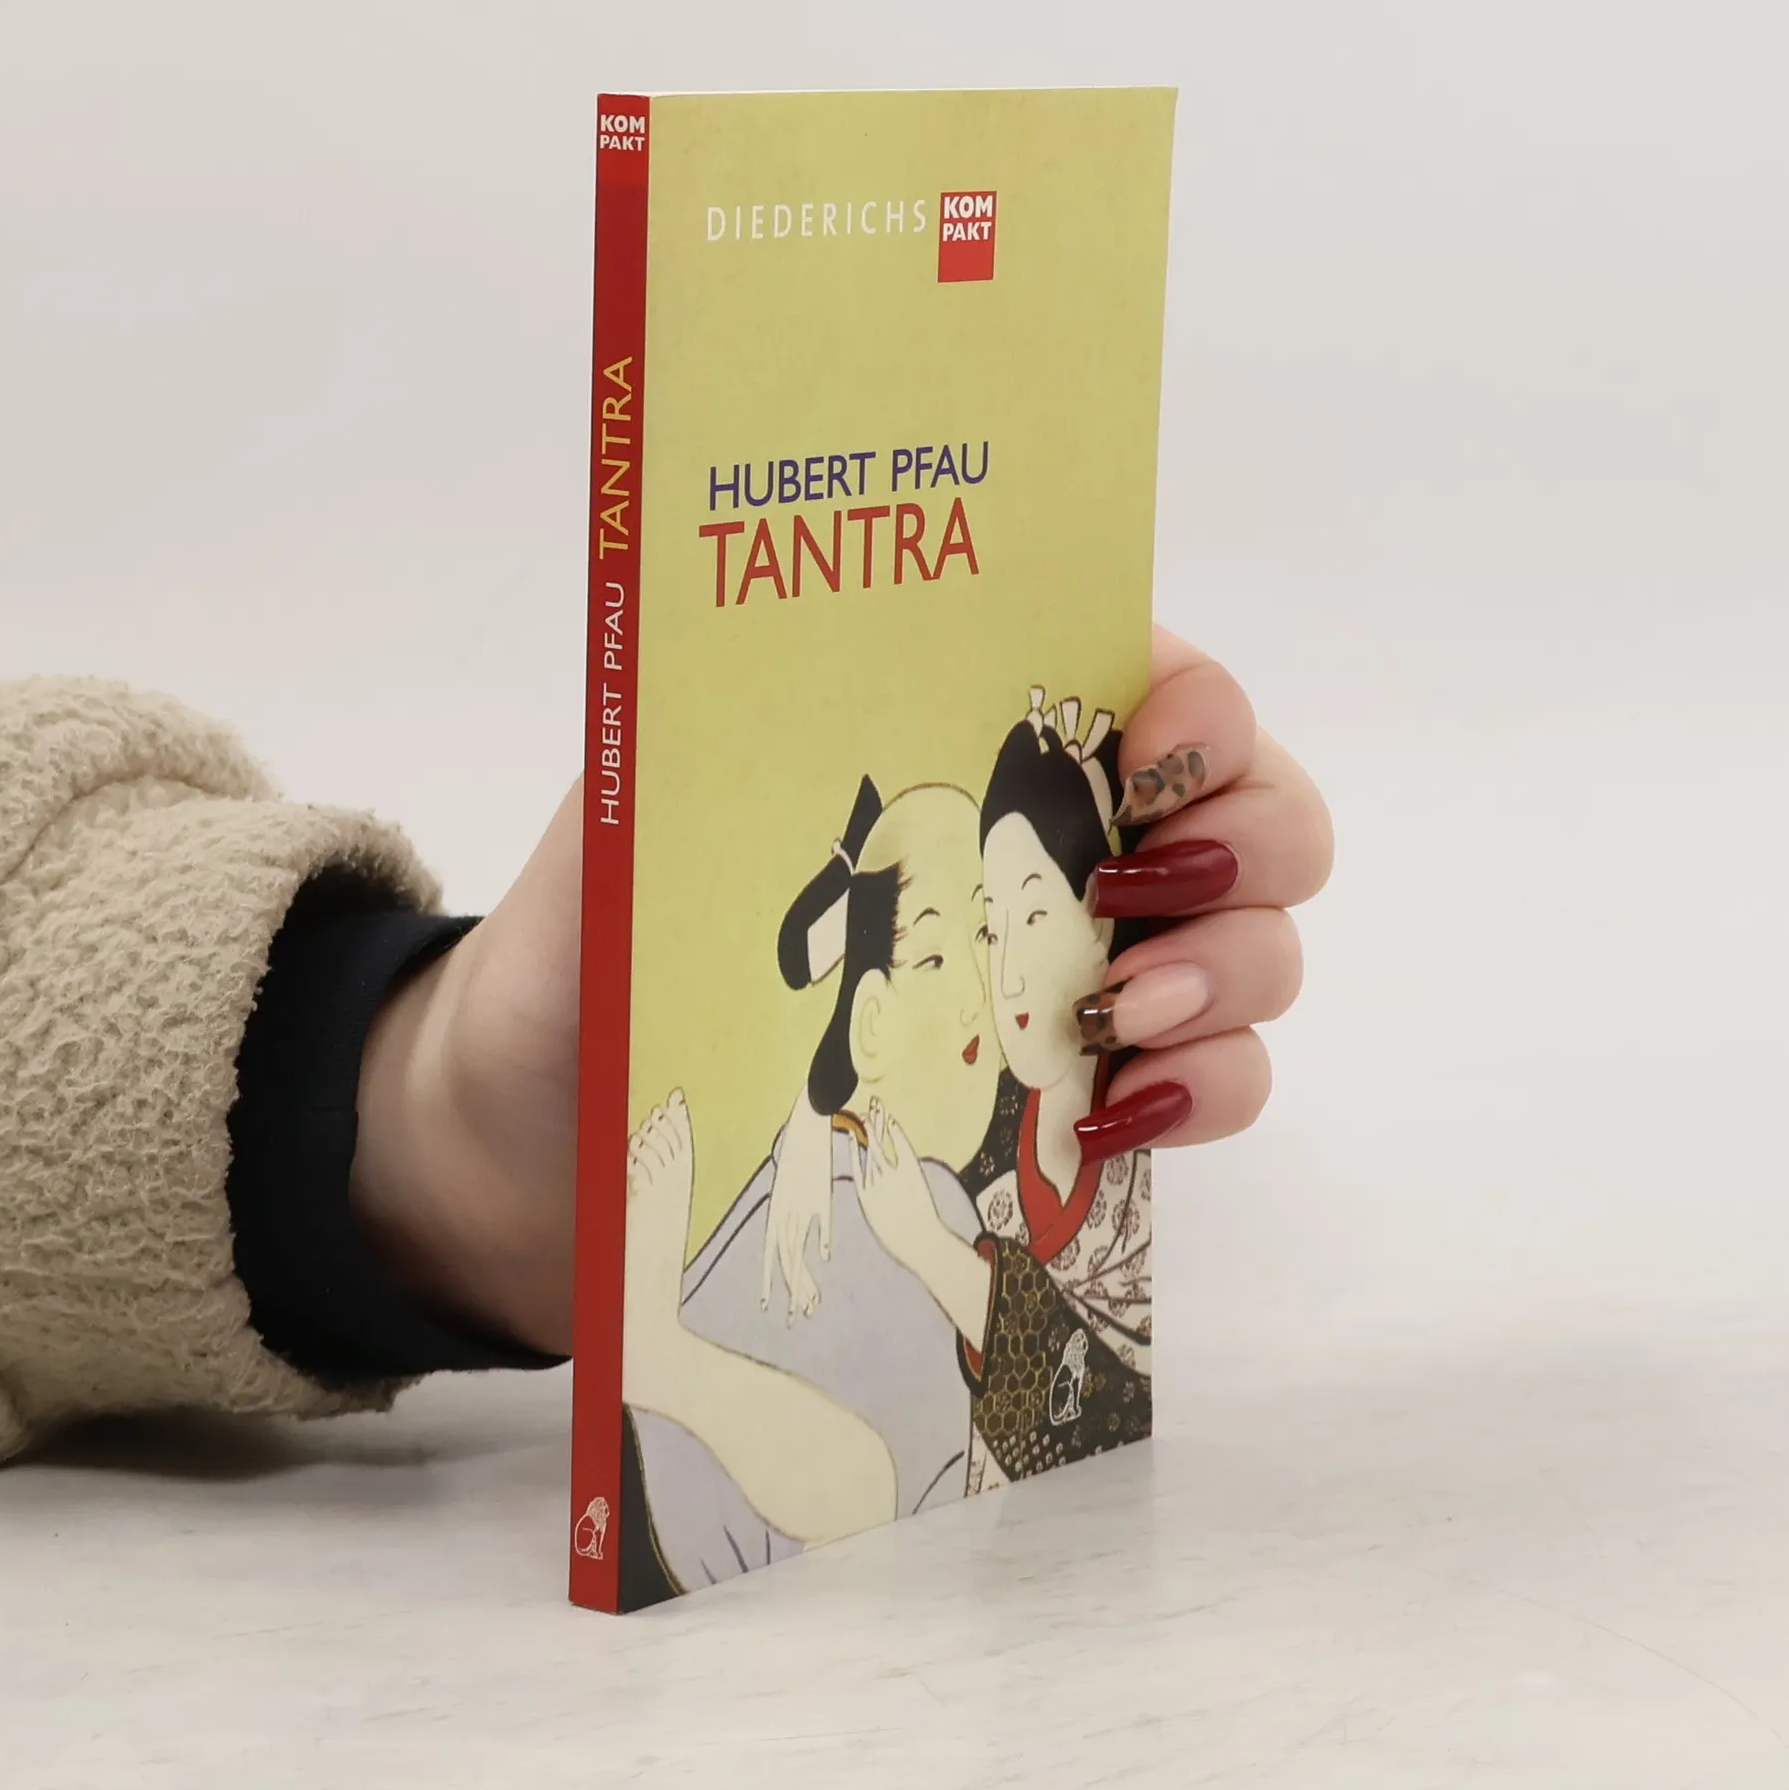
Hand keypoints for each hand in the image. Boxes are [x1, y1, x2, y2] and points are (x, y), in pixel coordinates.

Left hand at [343, 627, 1332, 1353]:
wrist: (533, 1144)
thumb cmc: (578, 959)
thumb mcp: (625, 822)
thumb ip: (705, 742)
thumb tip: (778, 645)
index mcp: (951, 737)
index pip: (1138, 674)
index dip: (1196, 701)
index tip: (1152, 754)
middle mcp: (1038, 847)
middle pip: (1246, 809)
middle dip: (1246, 839)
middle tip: (1146, 894)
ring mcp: (1070, 979)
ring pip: (1255, 949)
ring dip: (1234, 973)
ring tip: (1125, 1019)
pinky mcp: (1066, 1107)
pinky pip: (1210, 1084)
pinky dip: (1207, 1092)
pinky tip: (1123, 1116)